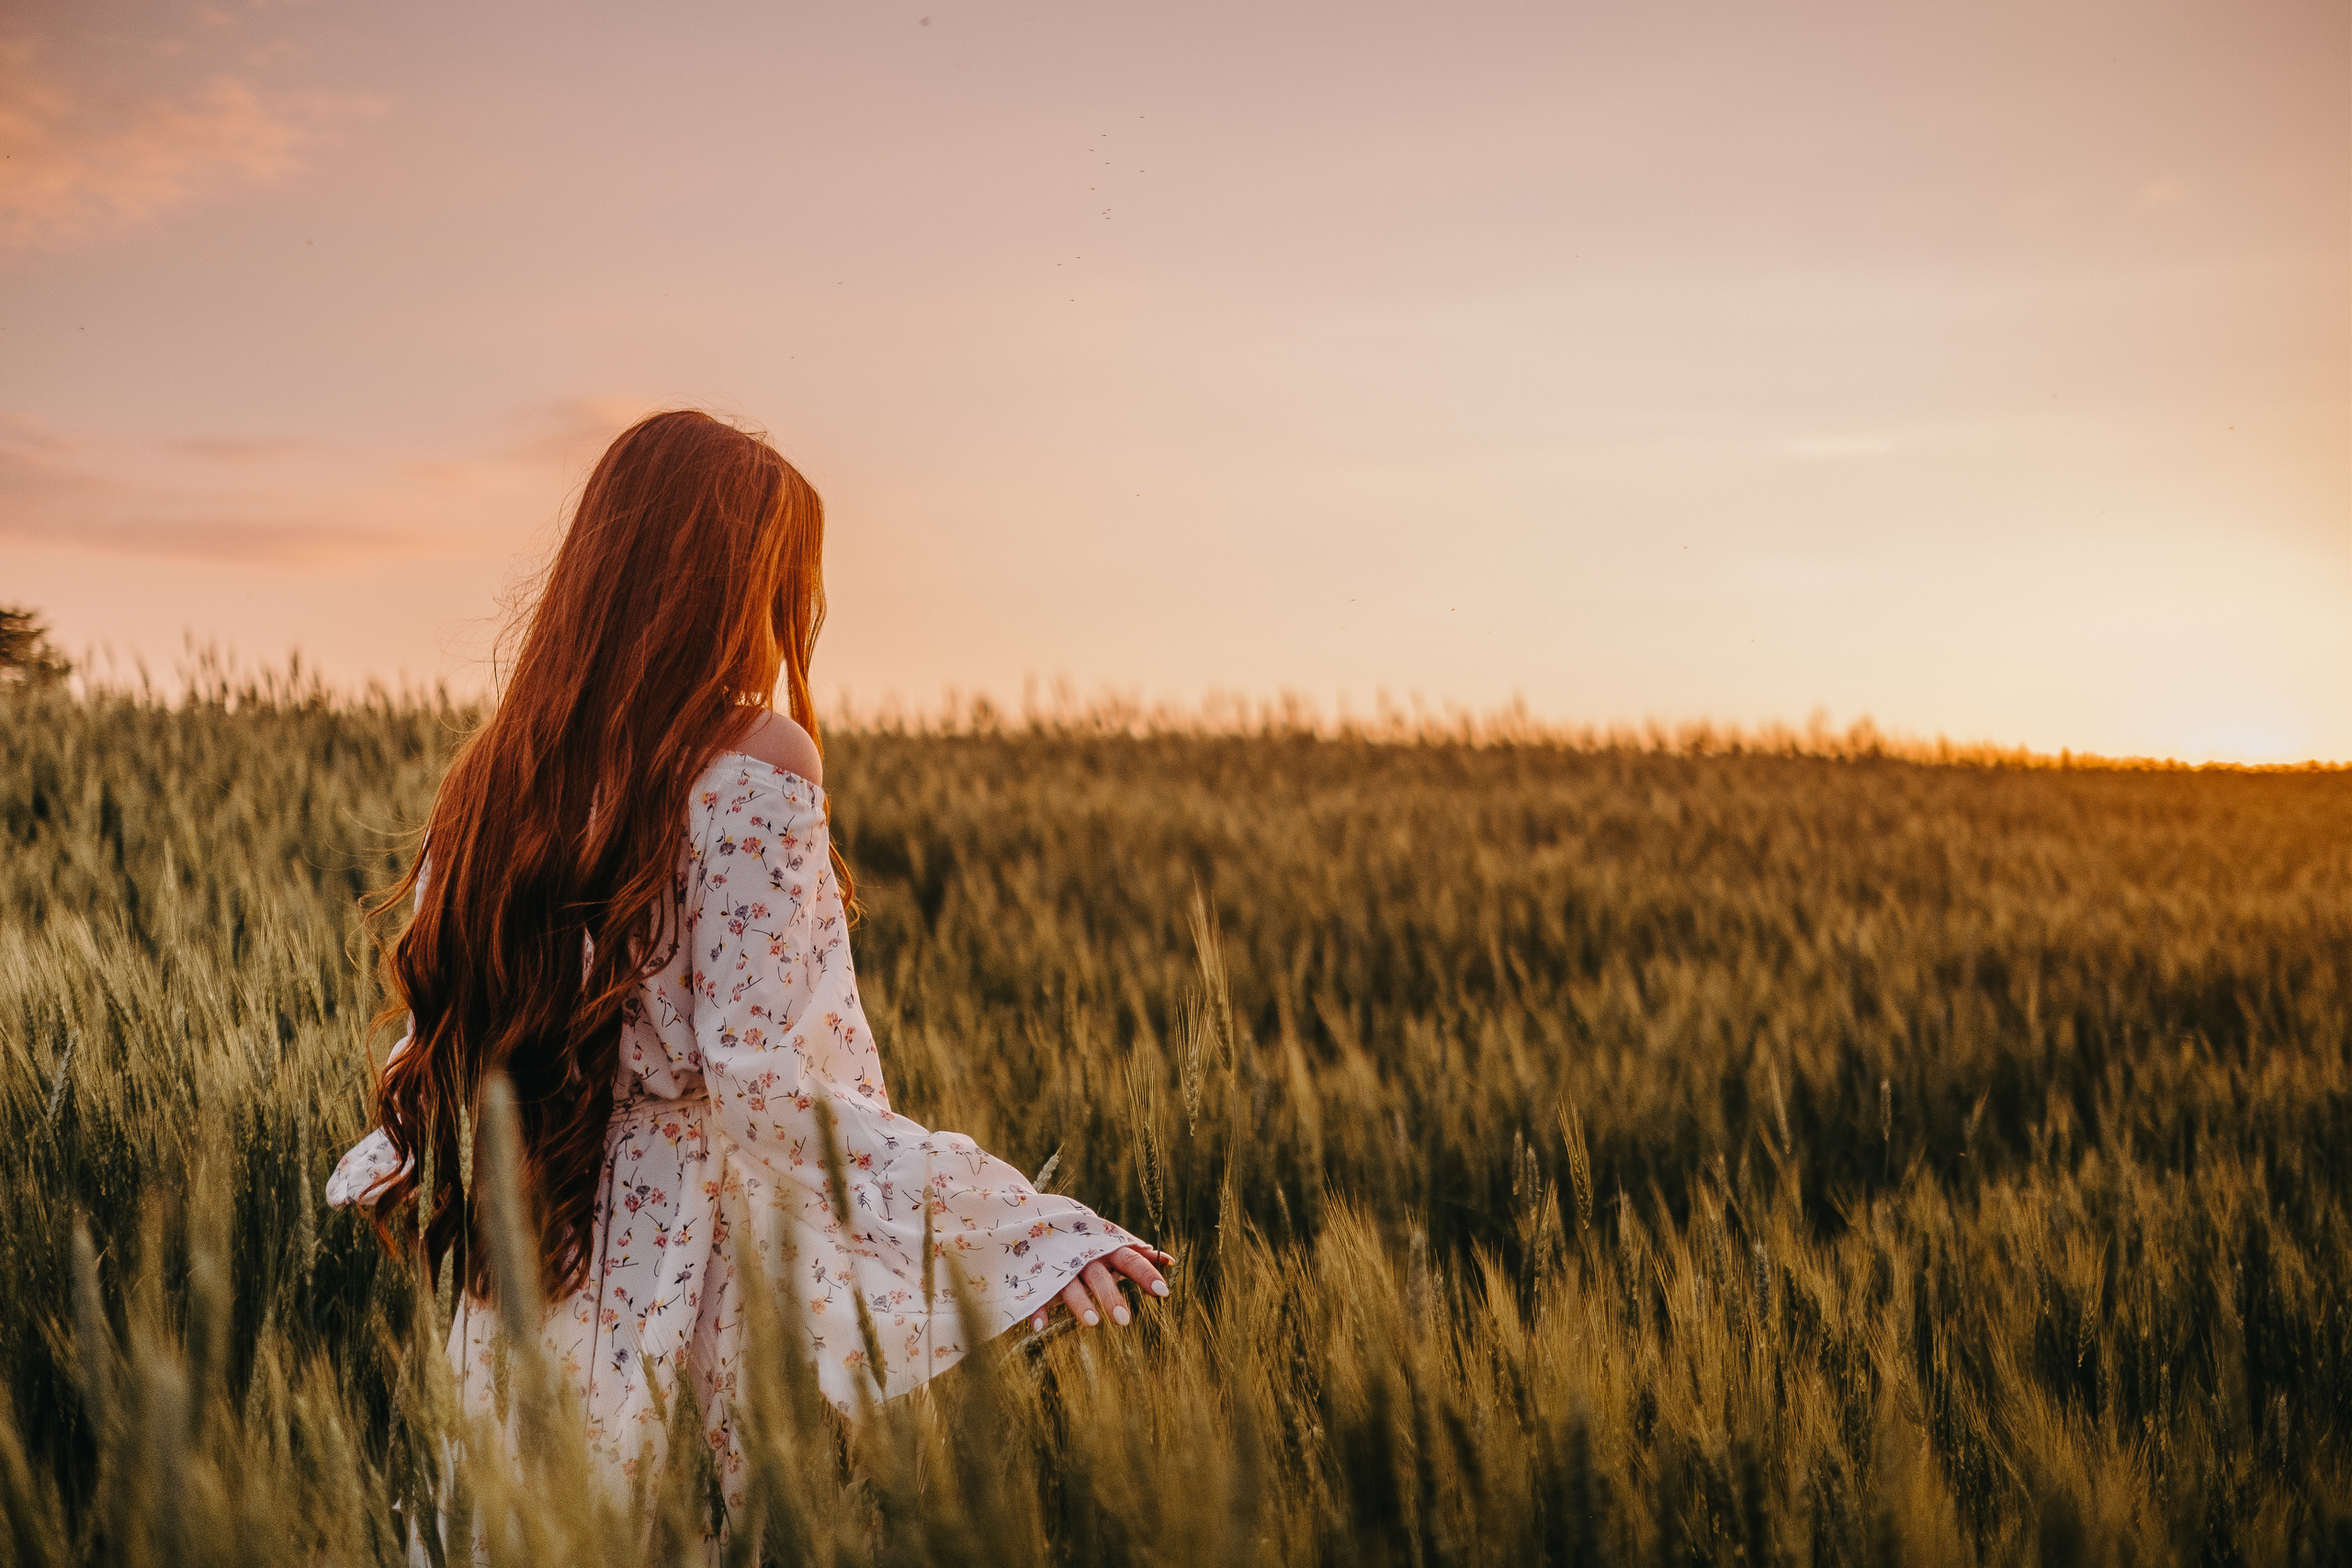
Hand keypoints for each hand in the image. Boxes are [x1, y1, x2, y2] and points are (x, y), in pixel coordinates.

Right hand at [1031, 1244, 1175, 1331]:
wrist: (1038, 1223)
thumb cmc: (1085, 1243)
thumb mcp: (1110, 1246)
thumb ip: (1138, 1255)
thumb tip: (1170, 1260)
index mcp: (1105, 1249)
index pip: (1130, 1260)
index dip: (1146, 1274)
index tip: (1163, 1292)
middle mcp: (1084, 1257)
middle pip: (1099, 1276)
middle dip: (1111, 1296)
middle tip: (1124, 1320)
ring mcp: (1059, 1267)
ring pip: (1070, 1285)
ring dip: (1080, 1303)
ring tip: (1092, 1323)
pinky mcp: (1038, 1278)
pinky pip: (1037, 1293)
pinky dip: (1037, 1309)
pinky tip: (1040, 1327)